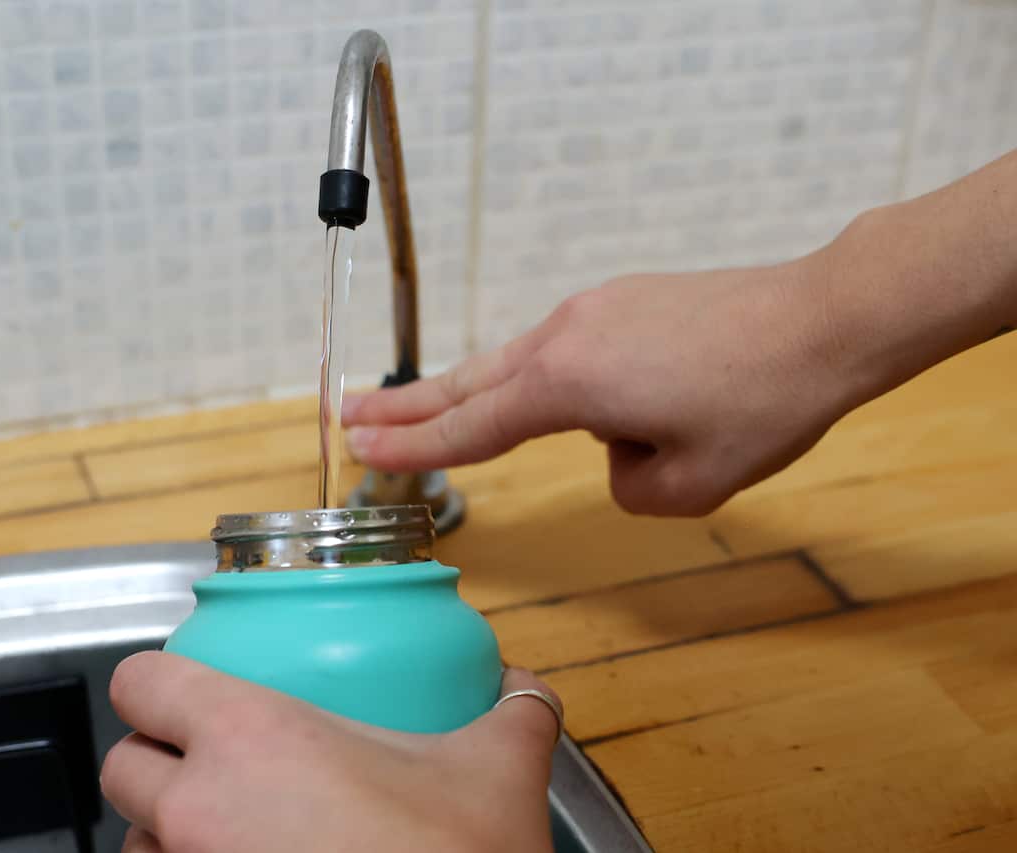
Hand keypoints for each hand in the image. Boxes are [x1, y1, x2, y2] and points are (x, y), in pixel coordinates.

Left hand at [101, 652, 560, 852]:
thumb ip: (513, 714)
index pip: (142, 682)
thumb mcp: (497, 772)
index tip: (187, 692)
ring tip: (234, 838)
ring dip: (169, 837)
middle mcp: (196, 810)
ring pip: (136, 845)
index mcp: (249, 736)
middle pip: (121, 767)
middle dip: (157, 764)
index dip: (158, 683)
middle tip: (214, 769)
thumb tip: (525, 688)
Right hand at [343, 255, 850, 515]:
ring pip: (515, 363)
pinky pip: (567, 350)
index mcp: (567, 385)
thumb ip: (627, 486)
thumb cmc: (759, 405)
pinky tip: (578, 401)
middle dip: (406, 405)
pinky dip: (549, 380)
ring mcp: (591, 310)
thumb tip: (618, 448)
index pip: (471, 427)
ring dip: (469, 390)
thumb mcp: (687, 484)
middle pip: (468, 382)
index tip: (360, 450)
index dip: (412, 446)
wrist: (824, 320)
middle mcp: (564, 337)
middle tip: (350, 417)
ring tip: (423, 409)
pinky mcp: (622, 300)